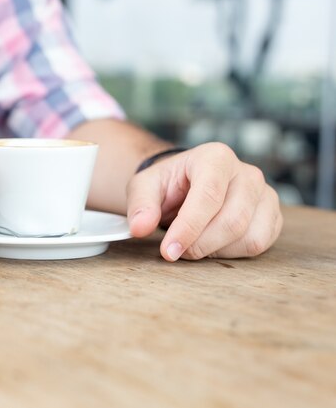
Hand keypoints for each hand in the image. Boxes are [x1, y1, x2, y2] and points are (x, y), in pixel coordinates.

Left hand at [126, 142, 282, 261]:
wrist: (187, 184)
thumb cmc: (167, 185)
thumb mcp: (144, 187)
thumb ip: (140, 206)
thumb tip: (140, 228)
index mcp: (215, 157)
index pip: (208, 196)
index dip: (188, 228)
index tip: (168, 251)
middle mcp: (246, 173)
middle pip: (232, 221)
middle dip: (200, 245)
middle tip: (176, 250)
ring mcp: (264, 194)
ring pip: (248, 236)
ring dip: (215, 250)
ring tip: (194, 242)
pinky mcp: (272, 215)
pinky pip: (259, 244)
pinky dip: (232, 253)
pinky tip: (213, 244)